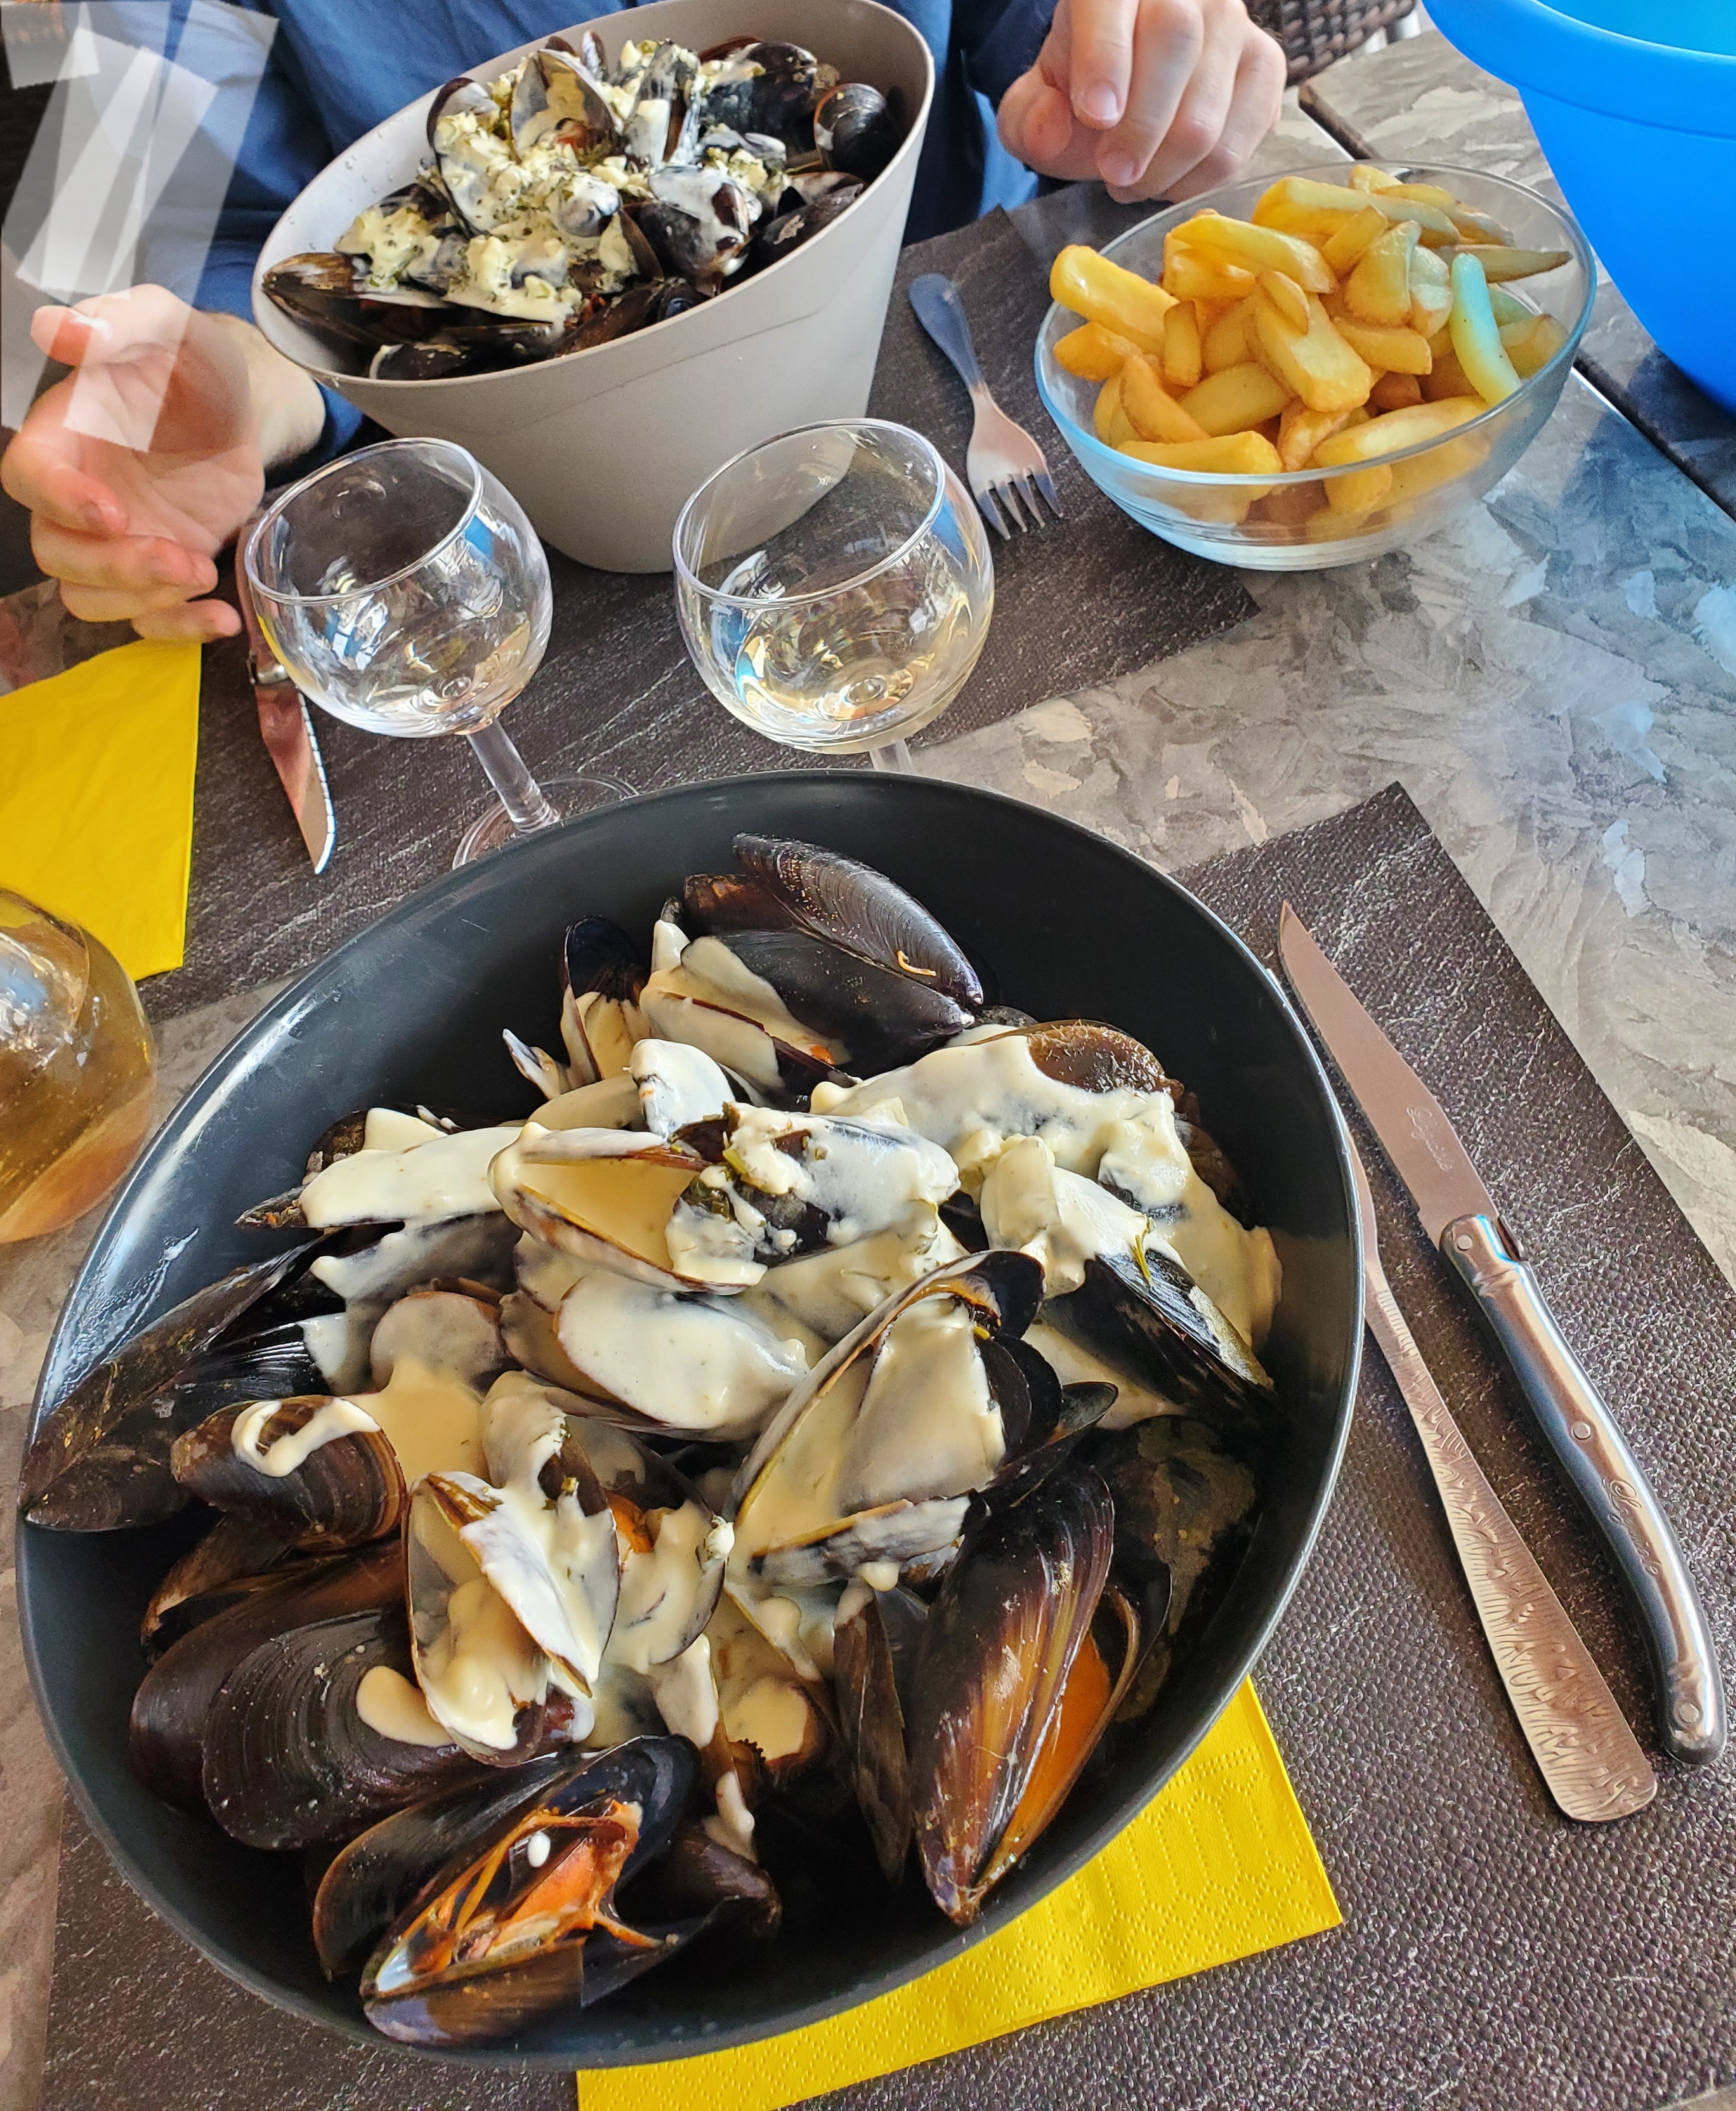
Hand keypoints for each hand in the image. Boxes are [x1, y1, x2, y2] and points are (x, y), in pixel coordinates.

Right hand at [1, 287, 324, 641]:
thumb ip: (120, 322)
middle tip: (181, 558)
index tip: (111, 512)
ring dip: (144, 601)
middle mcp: (75, 496)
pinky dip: (181, 629)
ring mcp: (114, 541)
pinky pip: (147, 621)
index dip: (58, 501)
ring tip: (202, 572)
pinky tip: (223, 617)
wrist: (238, 409)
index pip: (26, 476)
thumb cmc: (190, 364)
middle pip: (56, 554)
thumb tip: (60, 329)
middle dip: (115, 567)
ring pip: (90, 596)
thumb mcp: (168, 327)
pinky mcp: (156, 571)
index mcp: (63, 434)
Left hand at [998, 0, 1285, 204]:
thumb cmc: (1083, 89)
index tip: (1096, 116)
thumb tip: (1049, 133)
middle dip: (1140, 128)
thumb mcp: (1038, 101)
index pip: (1114, 0)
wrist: (1131, 82)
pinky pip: (1242, 139)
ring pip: (1209, 108)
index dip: (1105, 59)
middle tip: (1114, 174)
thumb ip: (1031, 118)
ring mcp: (1233, 23)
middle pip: (1174, 44)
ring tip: (1133, 181)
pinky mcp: (1265, 66)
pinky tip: (1171, 179)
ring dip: (1166, 168)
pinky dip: (1200, 178)